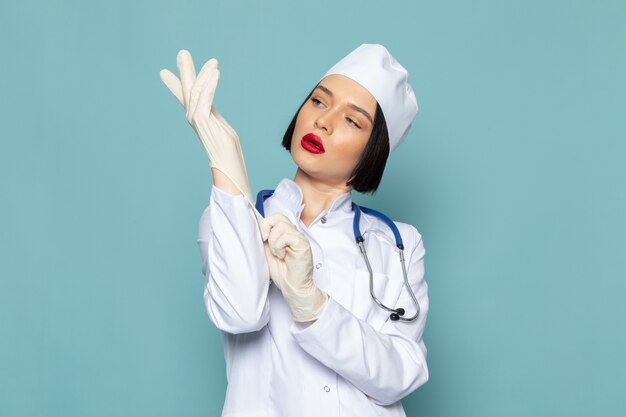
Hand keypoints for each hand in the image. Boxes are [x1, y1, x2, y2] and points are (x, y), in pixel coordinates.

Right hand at [159, 49, 253, 203]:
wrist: (230, 173)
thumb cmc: (230, 157)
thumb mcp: (222, 129)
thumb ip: (213, 117)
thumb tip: (209, 108)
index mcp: (199, 120)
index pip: (186, 97)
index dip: (175, 84)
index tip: (164, 73)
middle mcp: (195, 120)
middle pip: (187, 91)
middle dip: (184, 71)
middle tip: (182, 53)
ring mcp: (198, 122)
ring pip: (196, 93)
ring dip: (203, 75)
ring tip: (213, 61)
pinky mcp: (205, 125)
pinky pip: (204, 100)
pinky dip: (209, 85)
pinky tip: (216, 73)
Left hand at [260, 214, 328, 321]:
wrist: (292, 287)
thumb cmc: (282, 272)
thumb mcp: (267, 252)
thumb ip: (264, 239)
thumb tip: (254, 227)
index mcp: (287, 234)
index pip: (276, 217)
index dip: (265, 224)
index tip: (262, 238)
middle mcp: (295, 233)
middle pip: (278, 217)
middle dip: (267, 229)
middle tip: (266, 243)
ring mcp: (300, 238)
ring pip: (281, 226)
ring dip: (274, 242)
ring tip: (278, 254)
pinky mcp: (303, 244)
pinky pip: (286, 236)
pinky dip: (280, 247)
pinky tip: (283, 256)